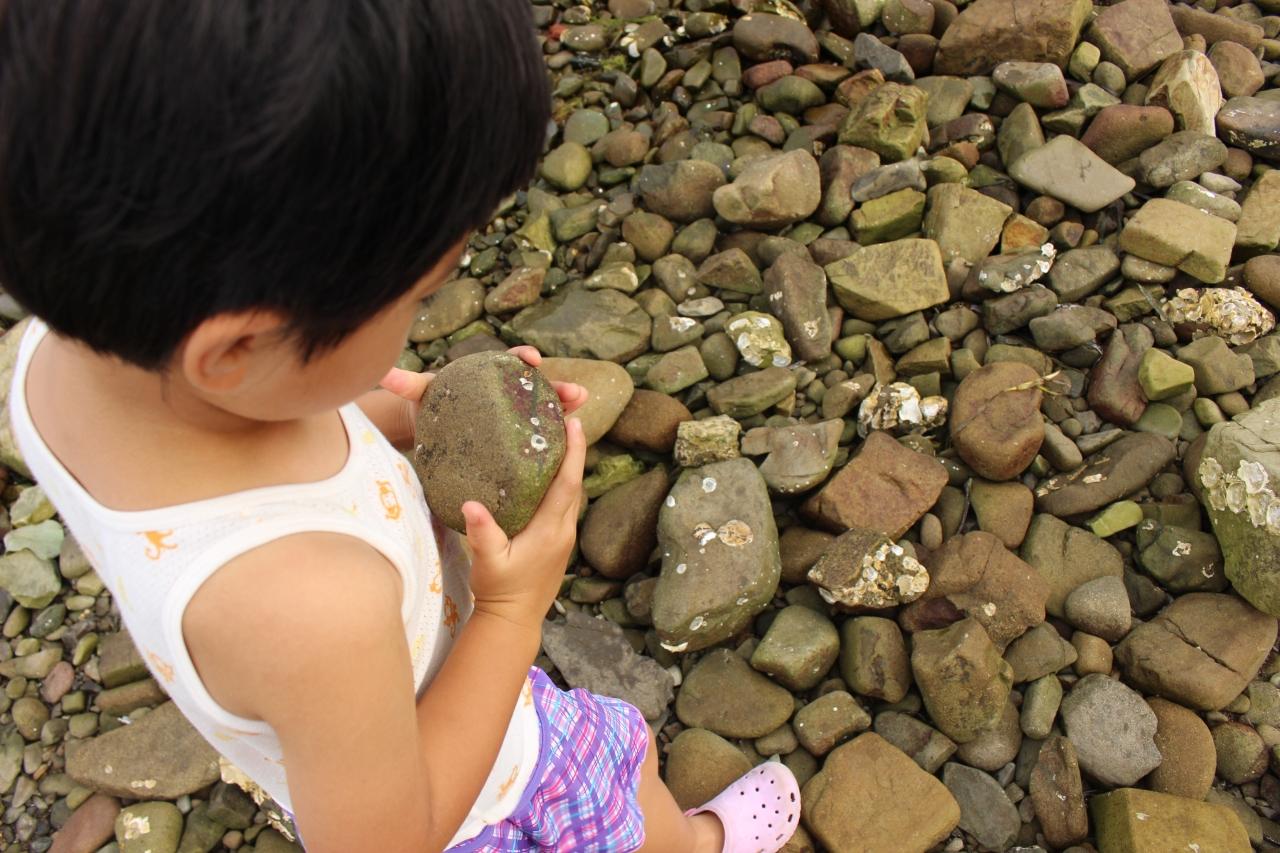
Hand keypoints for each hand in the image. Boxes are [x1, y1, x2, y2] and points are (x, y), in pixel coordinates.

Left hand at [376, 346, 587, 446]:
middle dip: (560, 387)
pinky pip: (542, 436)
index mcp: (489, 376)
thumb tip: (384, 372)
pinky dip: (558, 439)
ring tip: (583, 410)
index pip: (510, 362)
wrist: (432, 430)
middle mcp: (508, 394)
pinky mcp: (519, 438)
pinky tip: (572, 448)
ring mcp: (517, 416)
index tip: (531, 359)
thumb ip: (407, 384)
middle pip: (538, 387)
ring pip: (547, 410)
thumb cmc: (431, 407)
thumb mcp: (421, 394)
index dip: (523, 358)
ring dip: (567, 409)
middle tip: (577, 393)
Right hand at [463, 416, 586, 629]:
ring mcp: (564, 537)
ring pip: (573, 493)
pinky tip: (547, 473)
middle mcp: (564, 530)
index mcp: (550, 531)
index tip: (575, 423)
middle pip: (576, 482)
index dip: (574, 452)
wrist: (514, 621)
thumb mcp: (487, 562)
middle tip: (566, 418)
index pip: (568, 484)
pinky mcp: (559, 541)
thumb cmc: (500, 592)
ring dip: (570, 466)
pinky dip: (562, 483)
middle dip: (575, 450)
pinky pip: (566, 504)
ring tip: (558, 438)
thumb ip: (481, 534)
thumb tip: (470, 505)